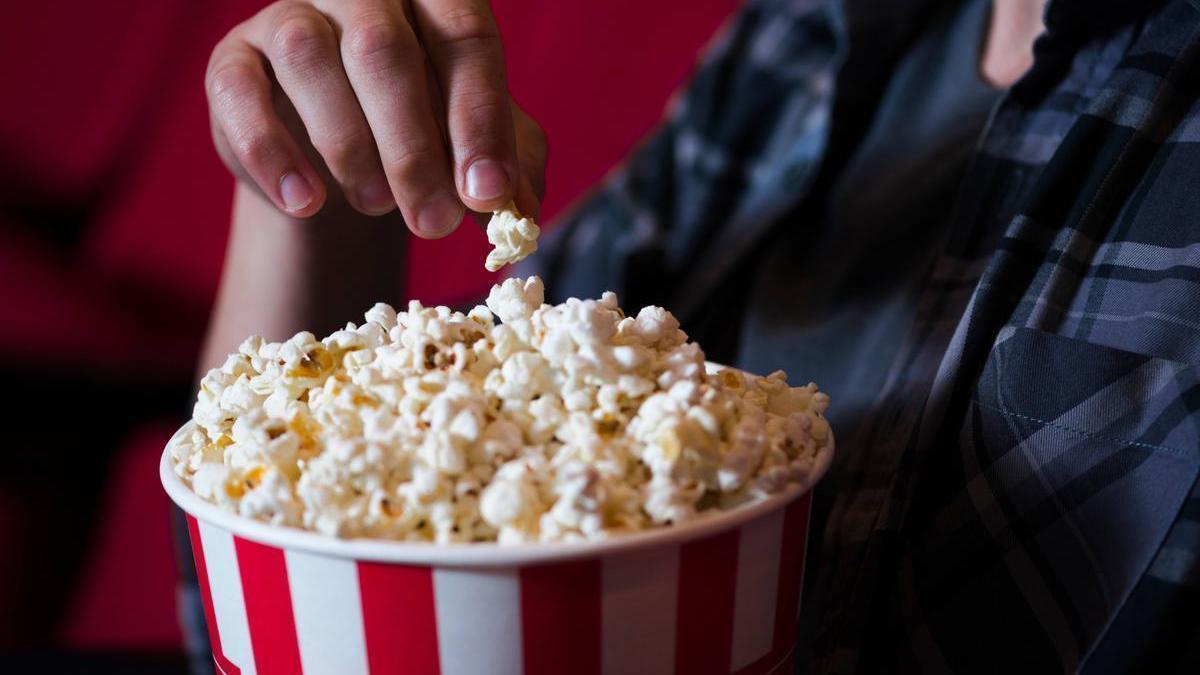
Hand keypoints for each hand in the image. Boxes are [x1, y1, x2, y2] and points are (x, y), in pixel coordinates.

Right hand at [206, 0, 545, 236]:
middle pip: (386, 51)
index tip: (488, 193)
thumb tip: (520, 212)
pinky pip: (241, 94)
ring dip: (349, 146)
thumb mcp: (473, 148)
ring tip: (376, 206)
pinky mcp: (233, 61)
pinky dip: (272, 153)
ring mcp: (290, 18)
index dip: (479, 118)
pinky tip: (305, 202)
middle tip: (434, 223)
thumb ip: (508, 167)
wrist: (335, 157)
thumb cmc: (421, 136)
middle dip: (415, 148)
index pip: (463, 37)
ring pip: (311, 60)